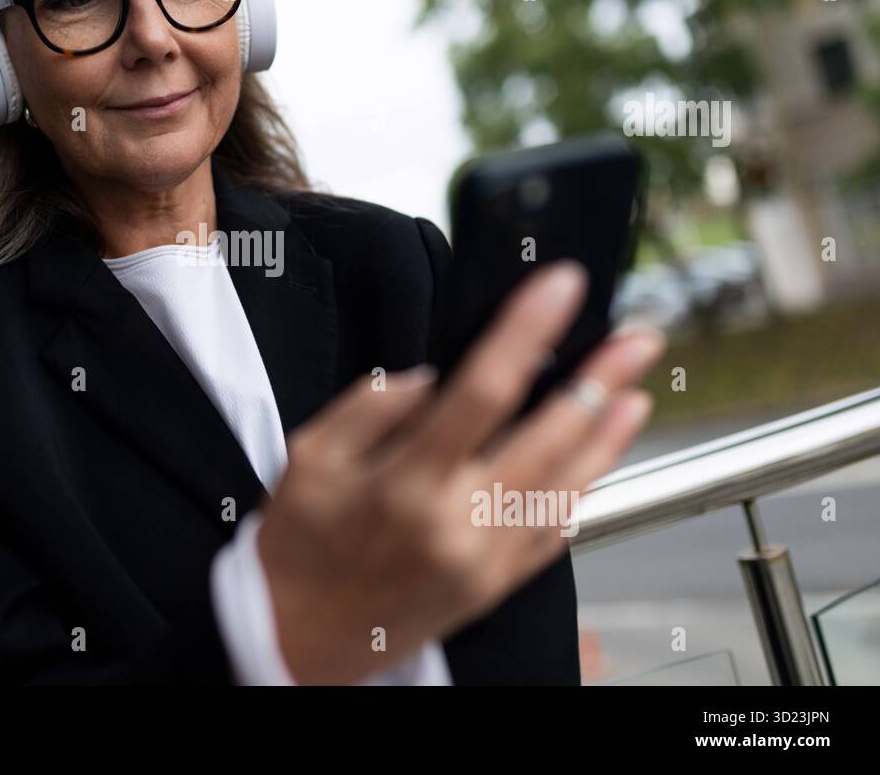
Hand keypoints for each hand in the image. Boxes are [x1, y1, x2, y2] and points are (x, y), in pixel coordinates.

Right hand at [255, 261, 664, 684]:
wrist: (295, 643)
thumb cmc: (297, 549)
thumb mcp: (308, 458)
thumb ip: (368, 408)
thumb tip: (429, 378)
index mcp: (406, 485)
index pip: (483, 391)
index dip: (527, 332)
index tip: (559, 288)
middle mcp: (457, 526)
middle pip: (548, 438)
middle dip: (598, 380)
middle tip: (635, 339)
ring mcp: (484, 563)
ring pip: (566, 488)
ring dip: (607, 436)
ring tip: (634, 392)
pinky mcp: (494, 588)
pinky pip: (555, 536)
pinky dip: (584, 493)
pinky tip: (599, 460)